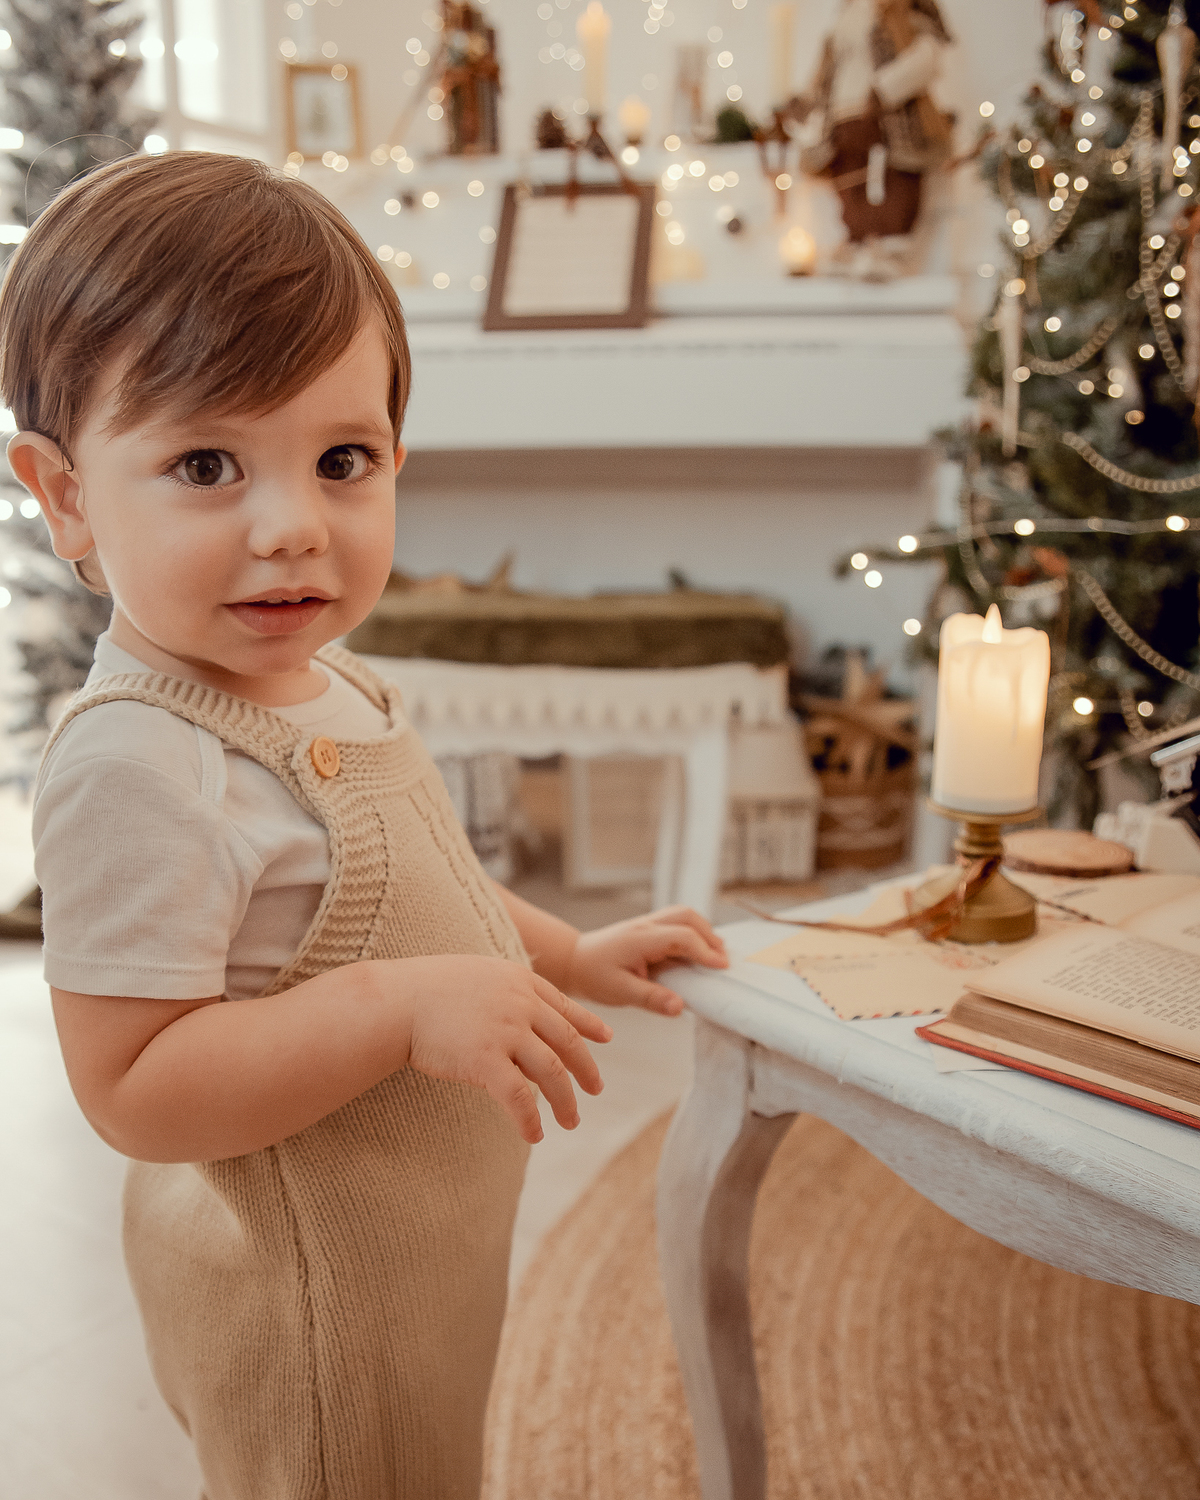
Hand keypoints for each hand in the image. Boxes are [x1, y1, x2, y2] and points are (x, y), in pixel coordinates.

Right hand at [395, 955, 611, 1144]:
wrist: (396, 1001)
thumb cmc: (425, 989)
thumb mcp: (476, 976)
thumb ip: (503, 993)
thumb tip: (518, 1015)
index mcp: (519, 981)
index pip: (564, 1006)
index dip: (588, 1024)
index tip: (606, 1038)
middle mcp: (521, 1004)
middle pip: (567, 1041)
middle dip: (586, 1069)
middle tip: (596, 1089)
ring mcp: (506, 1030)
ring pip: (552, 1072)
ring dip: (566, 1101)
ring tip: (571, 1122)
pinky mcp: (486, 1059)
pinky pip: (520, 1096)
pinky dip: (530, 1118)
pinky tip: (534, 1135)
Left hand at [565, 906, 728, 1016]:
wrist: (574, 961)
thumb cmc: (595, 976)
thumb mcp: (621, 992)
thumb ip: (651, 998)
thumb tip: (681, 1007)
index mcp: (641, 939)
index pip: (682, 937)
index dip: (705, 951)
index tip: (722, 968)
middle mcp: (646, 925)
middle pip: (687, 916)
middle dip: (710, 936)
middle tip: (723, 960)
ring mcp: (646, 923)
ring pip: (683, 914)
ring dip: (703, 930)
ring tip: (715, 954)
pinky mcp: (647, 928)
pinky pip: (676, 921)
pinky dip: (692, 931)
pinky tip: (697, 951)